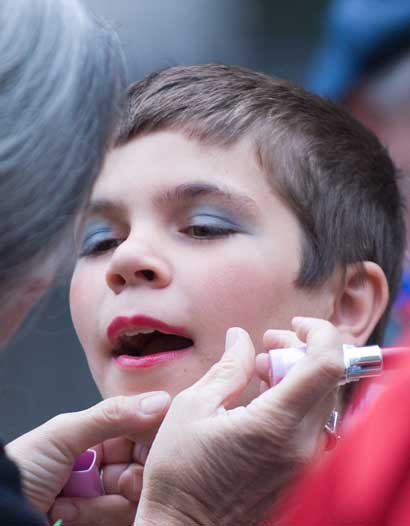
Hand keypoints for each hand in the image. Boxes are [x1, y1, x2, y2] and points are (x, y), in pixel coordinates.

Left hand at [6, 391, 169, 524]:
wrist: (0, 516)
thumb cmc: (18, 473)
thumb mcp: (62, 435)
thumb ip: (112, 415)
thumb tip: (159, 401)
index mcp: (95, 437)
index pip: (138, 430)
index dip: (150, 435)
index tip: (158, 441)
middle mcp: (102, 466)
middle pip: (143, 464)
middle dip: (134, 472)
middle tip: (120, 479)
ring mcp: (102, 498)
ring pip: (136, 494)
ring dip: (108, 500)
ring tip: (71, 501)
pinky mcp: (103, 523)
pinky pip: (125, 517)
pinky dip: (98, 516)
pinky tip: (67, 514)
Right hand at [136, 318, 344, 525]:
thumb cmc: (181, 474)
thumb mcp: (193, 408)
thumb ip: (227, 368)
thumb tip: (240, 338)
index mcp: (276, 424)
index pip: (327, 364)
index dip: (318, 333)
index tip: (293, 325)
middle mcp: (302, 444)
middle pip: (328, 377)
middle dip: (301, 349)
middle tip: (267, 343)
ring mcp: (305, 461)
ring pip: (322, 398)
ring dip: (298, 372)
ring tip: (261, 369)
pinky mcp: (301, 472)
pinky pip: (313, 421)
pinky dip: (297, 397)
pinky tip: (266, 396)